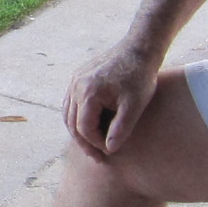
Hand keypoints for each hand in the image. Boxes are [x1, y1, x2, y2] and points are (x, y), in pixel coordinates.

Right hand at [64, 41, 163, 158]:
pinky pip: (71, 102)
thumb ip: (121, 129)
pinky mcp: (79, 77)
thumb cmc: (139, 77)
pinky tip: (91, 126)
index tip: (110, 151)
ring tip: (93, 145)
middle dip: (84, 142)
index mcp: (88, 93)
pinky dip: (78, 117)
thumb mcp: (134, 106)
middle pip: (72, 123)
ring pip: (68, 114)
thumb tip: (109, 149)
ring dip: (78, 131)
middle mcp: (76, 86)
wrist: (138, 49)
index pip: (84, 128)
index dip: (96, 144)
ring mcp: (75, 80)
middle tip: (98, 157)